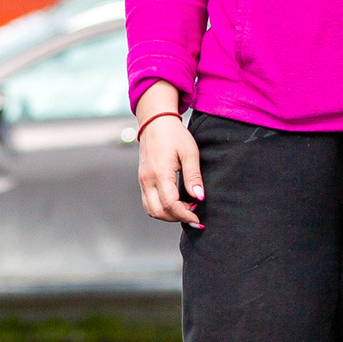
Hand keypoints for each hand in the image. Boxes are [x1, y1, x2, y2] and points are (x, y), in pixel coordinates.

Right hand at [134, 92, 202, 227]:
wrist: (156, 122)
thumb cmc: (174, 135)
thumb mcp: (190, 153)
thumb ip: (193, 177)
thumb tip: (199, 197)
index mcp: (160, 173)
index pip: (170, 204)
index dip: (185, 215)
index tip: (198, 219)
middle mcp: (147, 180)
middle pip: (158, 212)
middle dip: (176, 218)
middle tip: (193, 214)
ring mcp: (142, 181)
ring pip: (151, 210)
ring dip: (168, 215)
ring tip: (185, 208)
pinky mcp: (142, 180)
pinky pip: (148, 202)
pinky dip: (161, 208)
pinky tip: (176, 202)